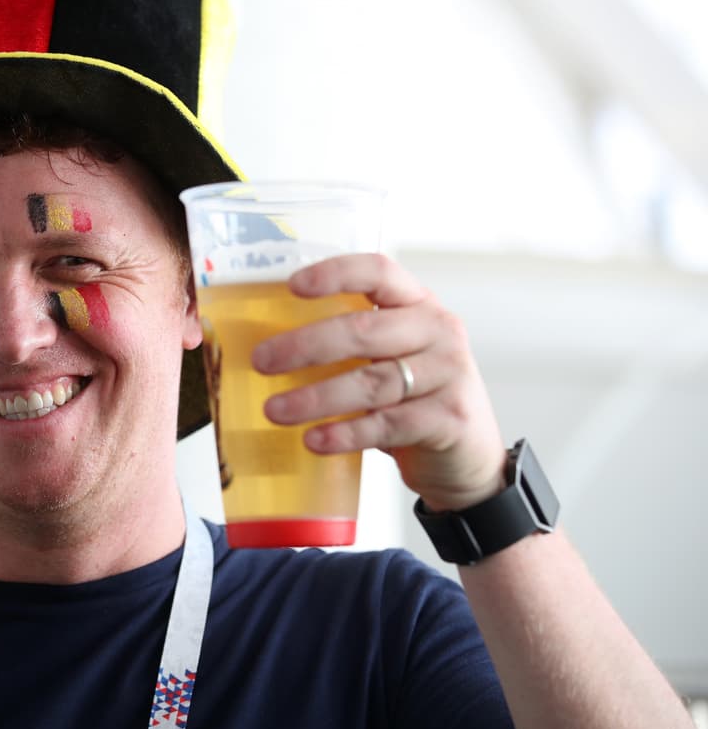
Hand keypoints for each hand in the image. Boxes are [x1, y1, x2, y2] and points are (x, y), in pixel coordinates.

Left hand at [250, 253, 506, 511]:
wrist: (467, 456)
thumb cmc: (413, 399)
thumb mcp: (389, 357)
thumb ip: (350, 343)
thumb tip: (269, 345)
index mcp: (417, 304)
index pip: (379, 272)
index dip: (335, 274)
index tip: (292, 286)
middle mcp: (437, 330)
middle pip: (364, 330)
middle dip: (306, 346)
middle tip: (262, 362)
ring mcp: (449, 374)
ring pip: (371, 382)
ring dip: (316, 397)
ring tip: (275, 410)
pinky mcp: (450, 418)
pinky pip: (388, 424)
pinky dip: (345, 433)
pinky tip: (314, 439)